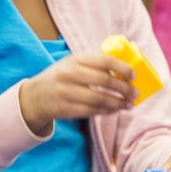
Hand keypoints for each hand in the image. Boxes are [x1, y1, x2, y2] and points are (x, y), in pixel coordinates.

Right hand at [19, 54, 136, 134]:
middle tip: (134, 93)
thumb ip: (94, 65)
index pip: (104, 61)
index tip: (133, 75)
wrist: (36, 96)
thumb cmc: (61, 77)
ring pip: (100, 99)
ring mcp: (67, 92)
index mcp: (75, 60)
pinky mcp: (66, 109)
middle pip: (104, 81)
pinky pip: (92, 111)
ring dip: (118, 103)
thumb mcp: (72, 64)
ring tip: (128, 104)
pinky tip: (114, 110)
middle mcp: (70, 74)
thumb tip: (122, 71)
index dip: (122, 68)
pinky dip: (106, 111)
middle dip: (124, 88)